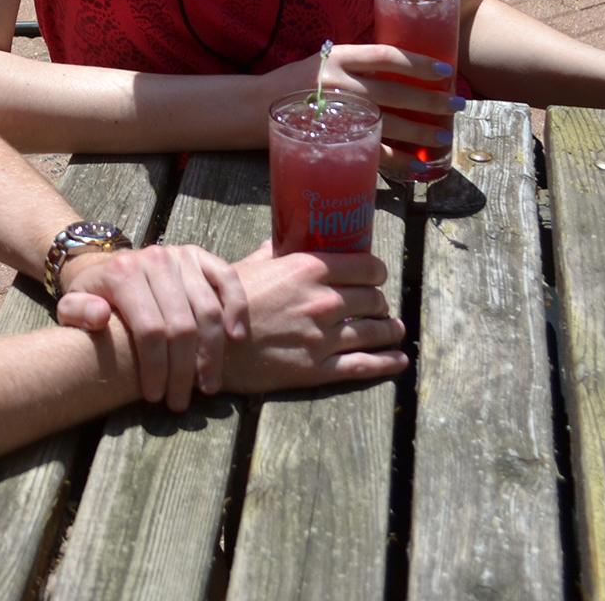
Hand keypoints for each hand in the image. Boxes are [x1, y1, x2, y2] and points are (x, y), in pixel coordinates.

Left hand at [56, 243, 248, 410]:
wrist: (106, 264)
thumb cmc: (92, 295)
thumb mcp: (71, 306)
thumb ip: (78, 313)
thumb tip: (99, 317)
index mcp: (123, 274)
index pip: (149, 329)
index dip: (156, 368)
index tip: (155, 396)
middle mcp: (155, 260)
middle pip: (182, 325)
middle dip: (183, 370)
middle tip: (181, 401)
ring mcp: (181, 256)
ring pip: (208, 310)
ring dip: (212, 353)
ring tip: (208, 385)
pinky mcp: (200, 256)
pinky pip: (228, 279)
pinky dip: (236, 307)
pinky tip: (236, 337)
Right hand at [219, 243, 406, 393]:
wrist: (205, 344)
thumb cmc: (223, 303)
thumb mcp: (248, 267)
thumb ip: (272, 252)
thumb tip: (283, 236)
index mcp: (308, 269)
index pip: (365, 266)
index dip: (376, 273)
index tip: (377, 278)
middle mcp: (322, 300)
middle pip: (373, 299)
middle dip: (380, 303)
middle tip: (379, 307)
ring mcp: (322, 336)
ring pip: (374, 331)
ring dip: (390, 330)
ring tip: (395, 330)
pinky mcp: (318, 368)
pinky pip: (363, 364)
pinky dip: (387, 362)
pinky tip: (399, 360)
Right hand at [270, 45, 463, 154]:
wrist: (252, 106)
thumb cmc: (295, 83)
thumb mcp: (323, 61)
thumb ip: (356, 64)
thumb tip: (400, 71)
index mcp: (340, 56)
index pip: (388, 56)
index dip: (419, 62)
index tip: (445, 70)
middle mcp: (340, 82)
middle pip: (396, 91)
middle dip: (431, 100)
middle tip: (457, 106)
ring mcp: (335, 112)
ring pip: (389, 122)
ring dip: (421, 132)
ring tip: (445, 137)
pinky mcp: (332, 139)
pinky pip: (372, 151)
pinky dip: (398, 160)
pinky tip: (418, 165)